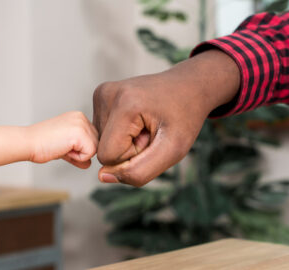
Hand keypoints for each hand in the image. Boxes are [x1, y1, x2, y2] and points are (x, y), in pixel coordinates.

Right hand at [26, 111, 97, 168]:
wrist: (28, 143)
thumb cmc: (41, 145)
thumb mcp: (64, 148)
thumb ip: (78, 153)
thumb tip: (89, 163)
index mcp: (78, 117)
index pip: (91, 139)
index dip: (79, 149)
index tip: (62, 145)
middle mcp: (81, 117)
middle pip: (96, 144)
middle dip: (80, 152)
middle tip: (61, 147)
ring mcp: (82, 124)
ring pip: (94, 149)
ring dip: (78, 155)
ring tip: (61, 147)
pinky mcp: (81, 133)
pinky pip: (90, 154)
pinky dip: (77, 158)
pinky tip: (63, 149)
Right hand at [93, 50, 239, 185]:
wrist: (188, 86)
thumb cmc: (184, 117)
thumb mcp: (173, 151)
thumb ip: (139, 171)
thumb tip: (102, 176)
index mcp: (124, 104)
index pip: (108, 156)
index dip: (132, 157)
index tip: (152, 138)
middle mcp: (106, 94)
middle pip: (103, 149)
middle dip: (128, 149)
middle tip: (151, 131)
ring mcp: (101, 93)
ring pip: (101, 142)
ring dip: (125, 141)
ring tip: (145, 124)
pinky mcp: (101, 95)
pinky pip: (102, 131)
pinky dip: (120, 133)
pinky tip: (137, 119)